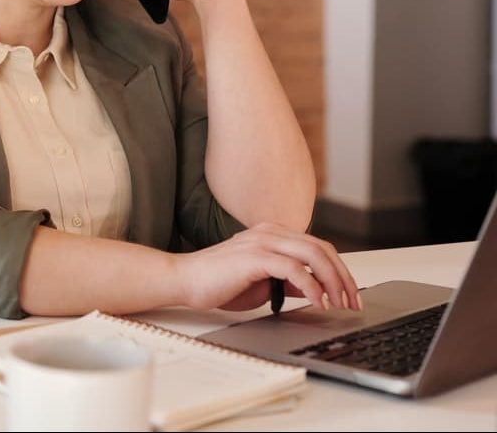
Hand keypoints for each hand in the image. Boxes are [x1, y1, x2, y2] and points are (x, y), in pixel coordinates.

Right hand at [174, 223, 361, 312]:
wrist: (184, 280)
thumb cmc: (218, 282)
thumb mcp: (262, 283)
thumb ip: (288, 282)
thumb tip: (314, 290)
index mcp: (272, 234)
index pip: (318, 247)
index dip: (339, 271)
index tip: (349, 294)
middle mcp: (270, 233)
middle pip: (322, 248)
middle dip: (343, 276)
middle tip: (352, 301)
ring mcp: (262, 242)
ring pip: (313, 254)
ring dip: (333, 281)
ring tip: (339, 303)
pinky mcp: (254, 257)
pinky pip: (294, 269)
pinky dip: (311, 286)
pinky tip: (317, 302)